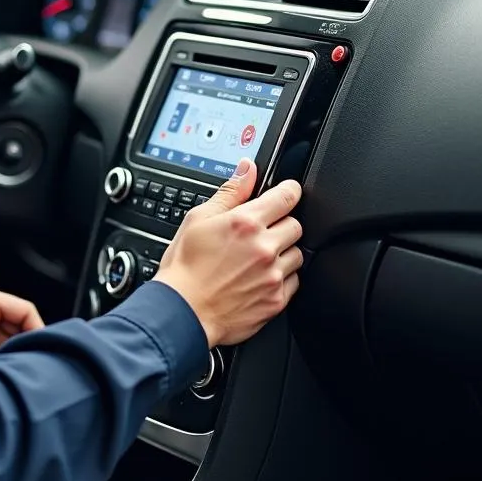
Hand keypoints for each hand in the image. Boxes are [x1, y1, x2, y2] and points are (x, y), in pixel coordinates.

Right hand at [154, 159, 302, 347]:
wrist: (183, 311)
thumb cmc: (185, 267)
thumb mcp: (198, 219)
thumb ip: (230, 192)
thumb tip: (248, 169)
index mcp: (246, 223)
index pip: (288, 195)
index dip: (288, 191)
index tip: (284, 194)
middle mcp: (264, 248)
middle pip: (296, 225)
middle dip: (280, 224)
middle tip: (259, 233)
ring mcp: (273, 275)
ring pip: (298, 254)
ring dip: (283, 252)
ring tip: (257, 258)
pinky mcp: (277, 300)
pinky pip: (295, 281)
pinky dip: (282, 278)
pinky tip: (259, 278)